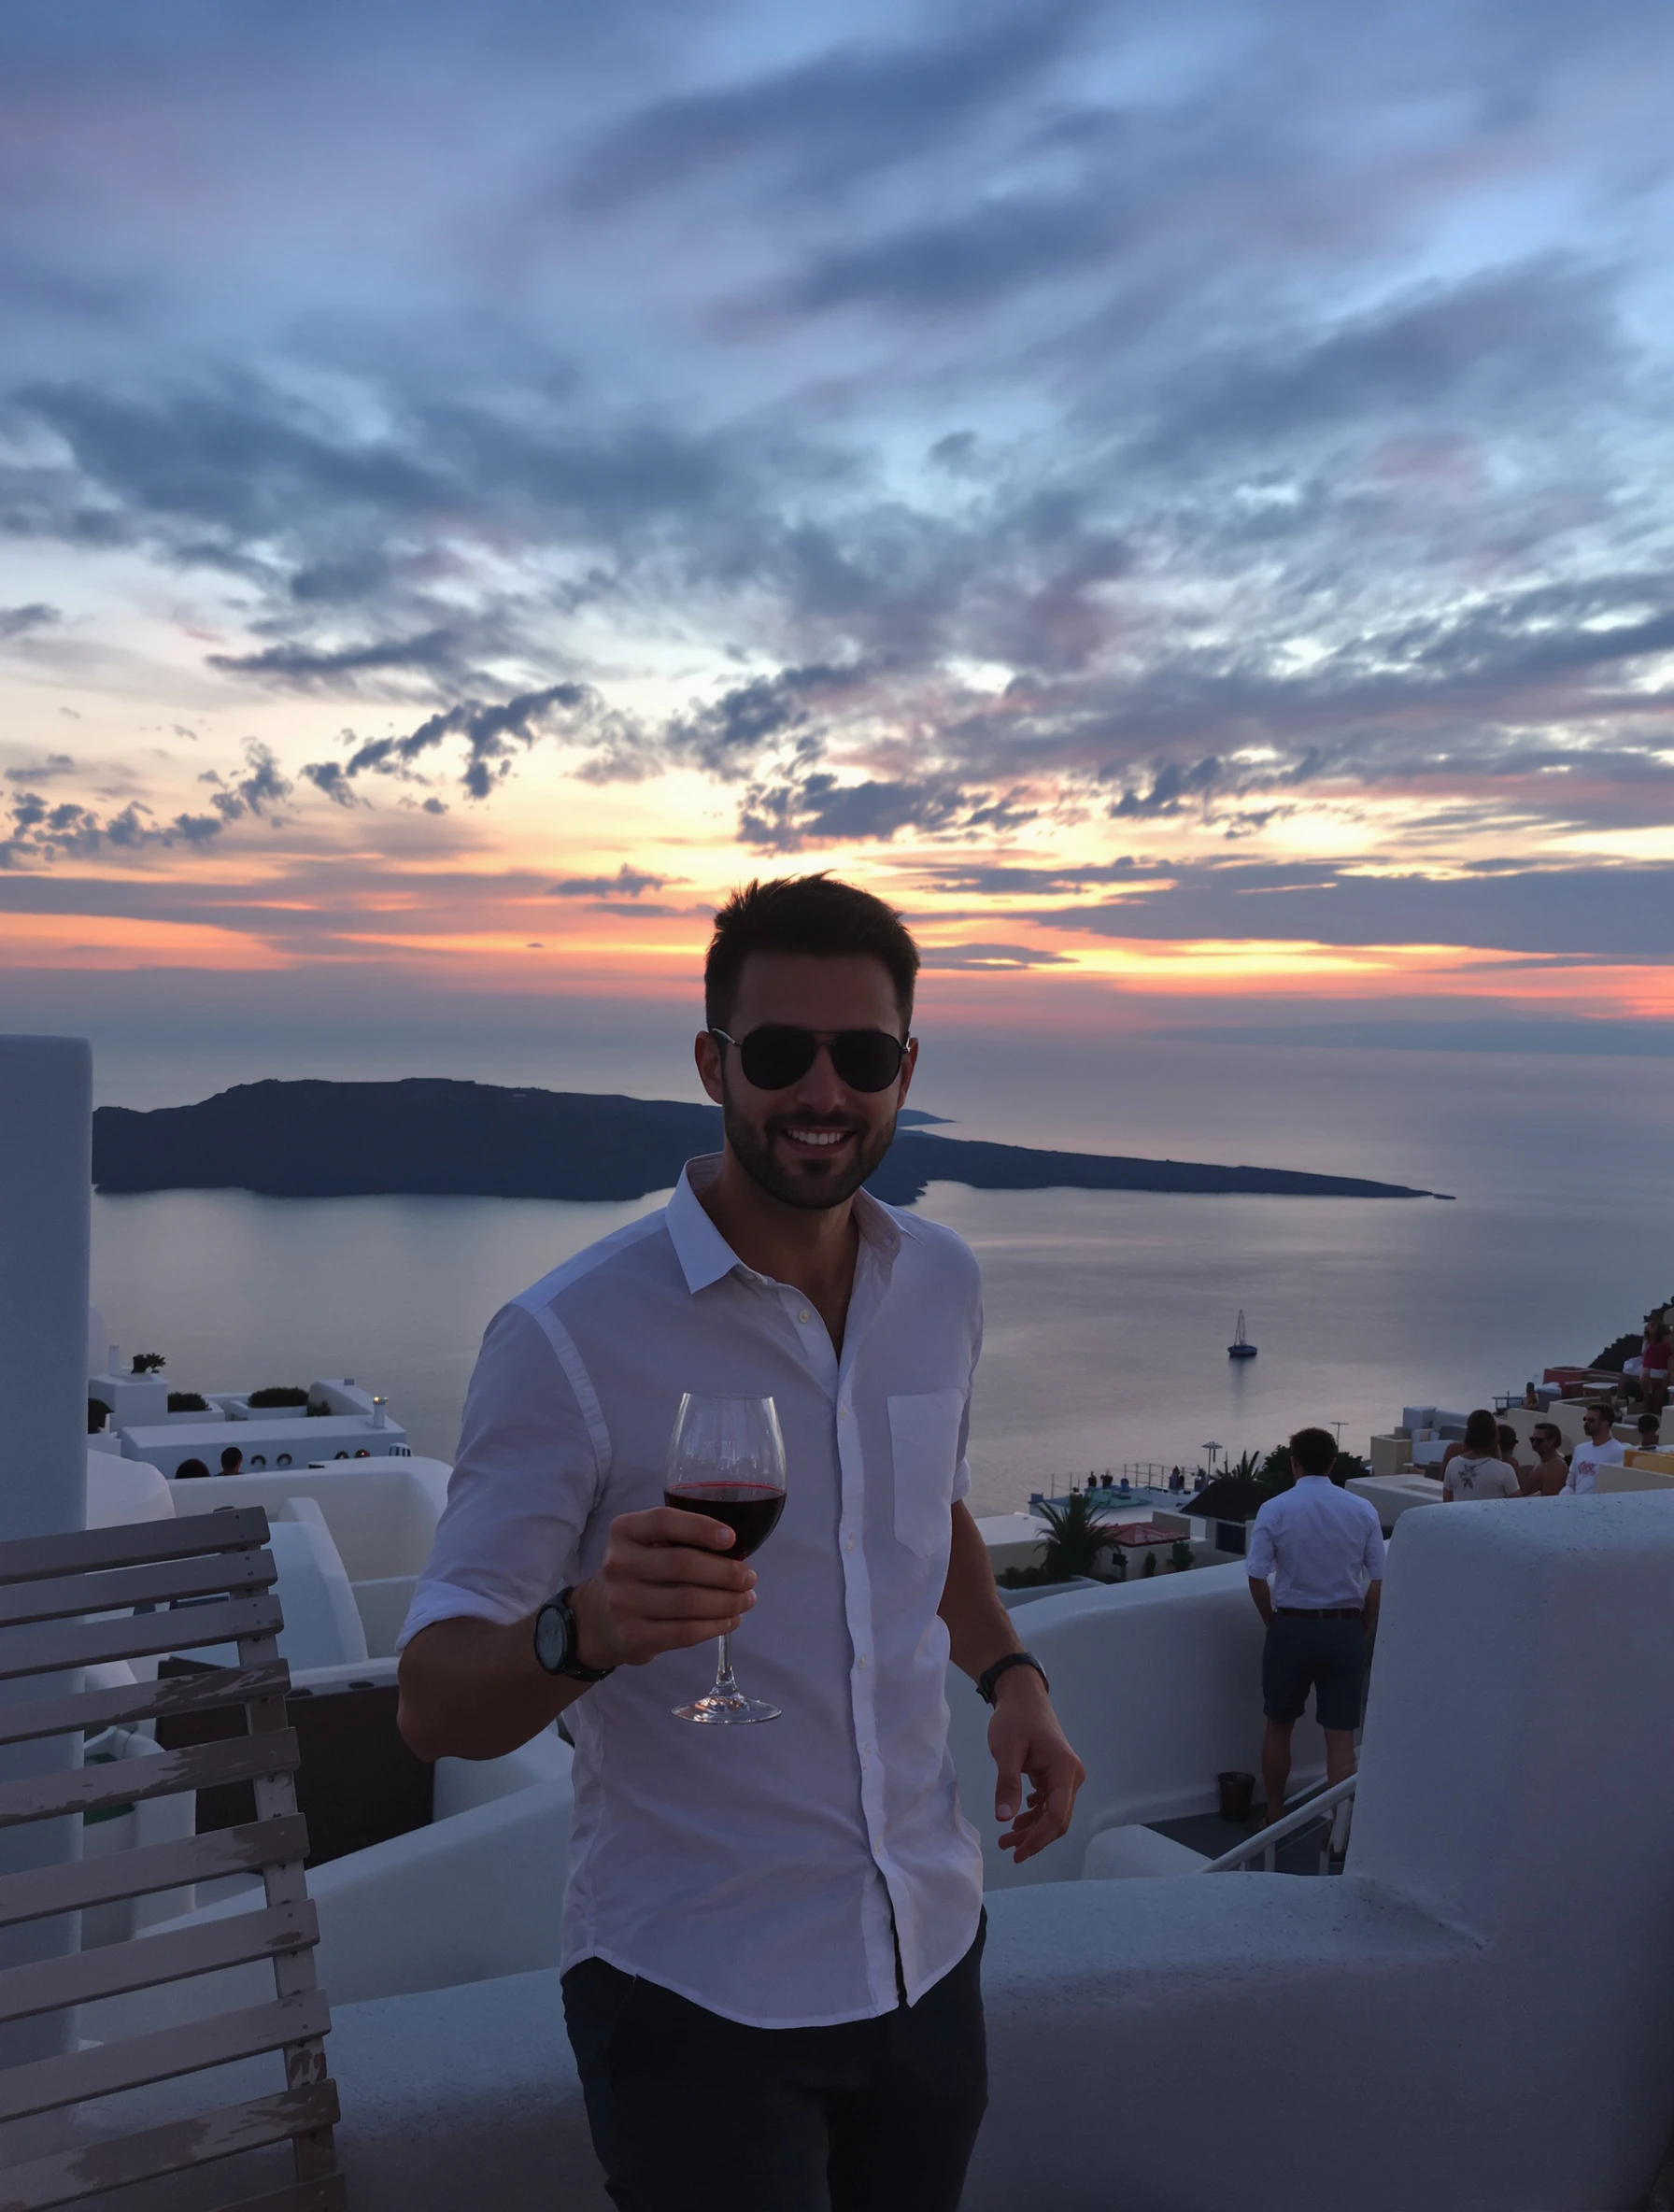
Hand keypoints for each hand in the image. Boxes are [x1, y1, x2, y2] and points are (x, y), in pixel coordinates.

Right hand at [571, 1506, 756, 1669]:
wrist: (597, 1620)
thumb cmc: (637, 1574)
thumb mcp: (644, 1546)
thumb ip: (679, 1541)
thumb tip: (737, 1553)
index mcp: (624, 1531)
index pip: (664, 1521)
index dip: (701, 1527)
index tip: (732, 1539)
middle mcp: (618, 1564)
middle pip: (684, 1565)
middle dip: (727, 1572)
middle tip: (749, 1577)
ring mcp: (623, 1603)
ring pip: (689, 1602)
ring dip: (728, 1602)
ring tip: (746, 1599)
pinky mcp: (633, 1637)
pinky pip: (685, 1632)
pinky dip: (715, 1626)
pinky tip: (730, 1620)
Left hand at [988, 1672, 1084, 1863]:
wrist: (1021, 1695)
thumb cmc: (1015, 1718)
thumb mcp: (1006, 1750)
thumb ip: (1007, 1784)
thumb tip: (1004, 1818)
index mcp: (1065, 1769)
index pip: (1058, 1815)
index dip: (1039, 1838)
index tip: (1018, 1852)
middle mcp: (1071, 1775)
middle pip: (1058, 1818)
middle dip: (1034, 1838)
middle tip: (1007, 1849)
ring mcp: (1065, 1776)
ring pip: (1053, 1813)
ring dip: (1032, 1829)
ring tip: (1006, 1839)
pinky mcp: (1056, 1775)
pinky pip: (1048, 1803)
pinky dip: (1033, 1815)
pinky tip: (1016, 1821)